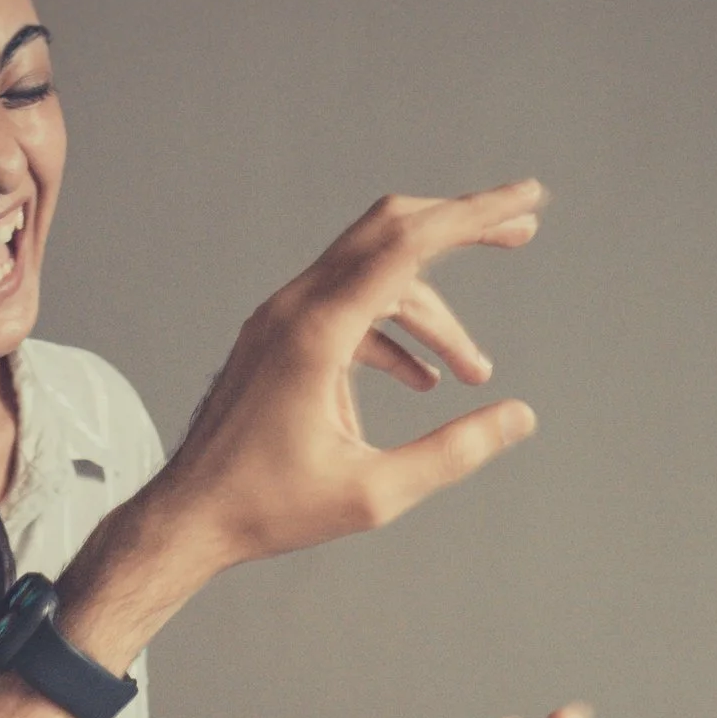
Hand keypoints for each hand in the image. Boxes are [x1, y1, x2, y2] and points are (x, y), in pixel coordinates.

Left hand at [163, 184, 544, 568]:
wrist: (188, 518)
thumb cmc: (269, 510)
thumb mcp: (375, 494)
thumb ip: (454, 452)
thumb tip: (519, 417)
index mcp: (318, 332)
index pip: (408, 243)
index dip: (475, 214)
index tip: (528, 199)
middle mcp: (295, 308)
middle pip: (390, 230)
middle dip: (461, 226)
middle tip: (523, 231)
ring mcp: (280, 319)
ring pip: (373, 278)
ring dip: (431, 315)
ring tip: (474, 371)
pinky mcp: (275, 338)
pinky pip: (347, 310)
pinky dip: (391, 332)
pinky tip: (422, 379)